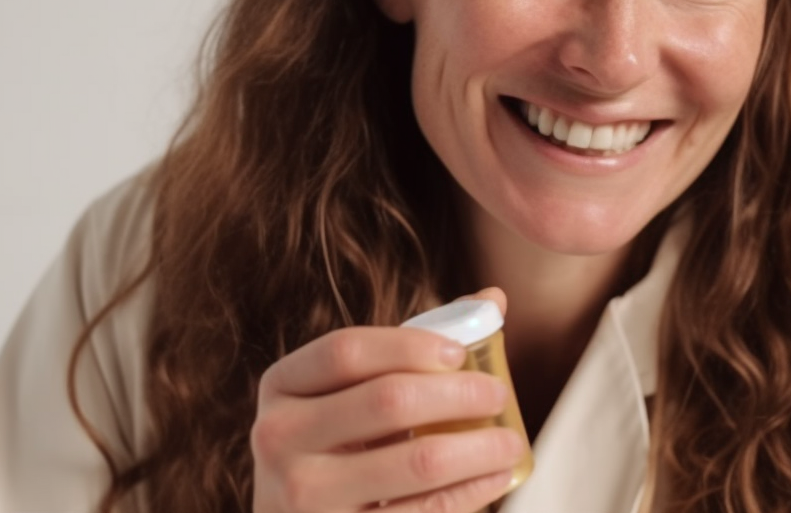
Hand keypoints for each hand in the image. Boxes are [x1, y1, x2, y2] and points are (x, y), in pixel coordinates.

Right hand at [251, 289, 522, 511]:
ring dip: (479, 447)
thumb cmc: (333, 446)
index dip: (409, 345)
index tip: (459, 352)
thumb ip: (411, 348)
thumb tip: (493, 299)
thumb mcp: (348, 395)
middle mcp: (279, 438)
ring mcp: (303, 497)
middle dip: (458, 394)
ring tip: (511, 441)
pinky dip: (470, 491)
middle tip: (497, 394)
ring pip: (416, 462)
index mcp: (281, 386)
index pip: (346, 351)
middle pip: (387, 401)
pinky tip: (495, 477)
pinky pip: (424, 511)